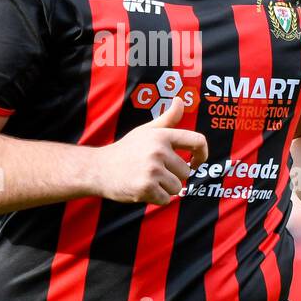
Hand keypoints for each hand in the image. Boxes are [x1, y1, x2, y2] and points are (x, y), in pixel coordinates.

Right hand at [92, 95, 208, 205]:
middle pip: (186, 172)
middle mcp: (158, 151)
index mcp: (161, 135)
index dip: (203, 154)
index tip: (196, 162)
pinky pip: (166, 200)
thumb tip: (180, 100)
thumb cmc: (126, 150)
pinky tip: (142, 189)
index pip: (197, 141)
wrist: (98, 169)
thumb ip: (167, 119)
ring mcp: (152, 170)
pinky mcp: (145, 188)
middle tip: (153, 172)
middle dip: (173, 177)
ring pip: (177, 188)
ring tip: (147, 180)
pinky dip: (156, 199)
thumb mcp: (146, 131)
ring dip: (165, 189)